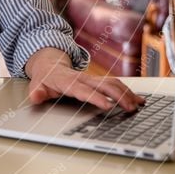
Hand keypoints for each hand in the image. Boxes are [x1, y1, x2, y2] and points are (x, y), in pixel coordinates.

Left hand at [25, 48, 144, 111]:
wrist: (49, 64)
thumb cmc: (44, 79)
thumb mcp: (36, 85)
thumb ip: (37, 93)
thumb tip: (35, 96)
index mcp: (68, 81)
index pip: (83, 91)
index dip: (96, 97)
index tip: (107, 106)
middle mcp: (83, 78)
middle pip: (103, 85)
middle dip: (118, 96)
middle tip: (130, 108)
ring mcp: (91, 78)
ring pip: (112, 83)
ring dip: (126, 93)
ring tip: (138, 105)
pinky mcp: (97, 80)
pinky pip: (115, 84)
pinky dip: (128, 91)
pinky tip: (139, 99)